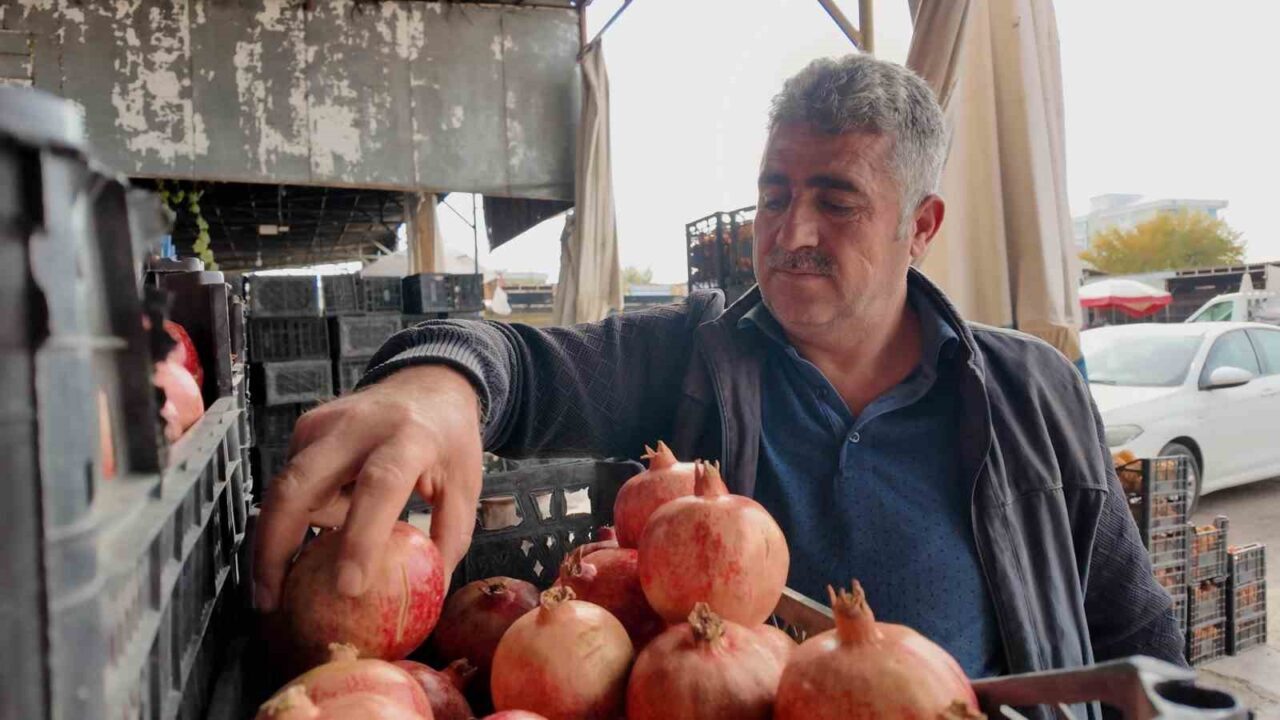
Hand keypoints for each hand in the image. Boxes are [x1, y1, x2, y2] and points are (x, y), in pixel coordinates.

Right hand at [252, 365, 482, 611]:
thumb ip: (447, 540)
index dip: (361, 537)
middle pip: (299, 485)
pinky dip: (299, 516)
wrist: (429, 384)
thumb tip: (427, 599)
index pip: (380, 485)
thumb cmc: (449, 442)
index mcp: (410, 437)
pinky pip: (291, 484)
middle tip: (271, 601)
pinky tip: (318, 529)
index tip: (348, 587)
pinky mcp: (304, 430)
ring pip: (286, 490)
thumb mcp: (465, 486)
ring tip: (288, 580)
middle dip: (274, 547)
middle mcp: (358, 425)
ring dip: (284, 537)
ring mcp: (323, 424)